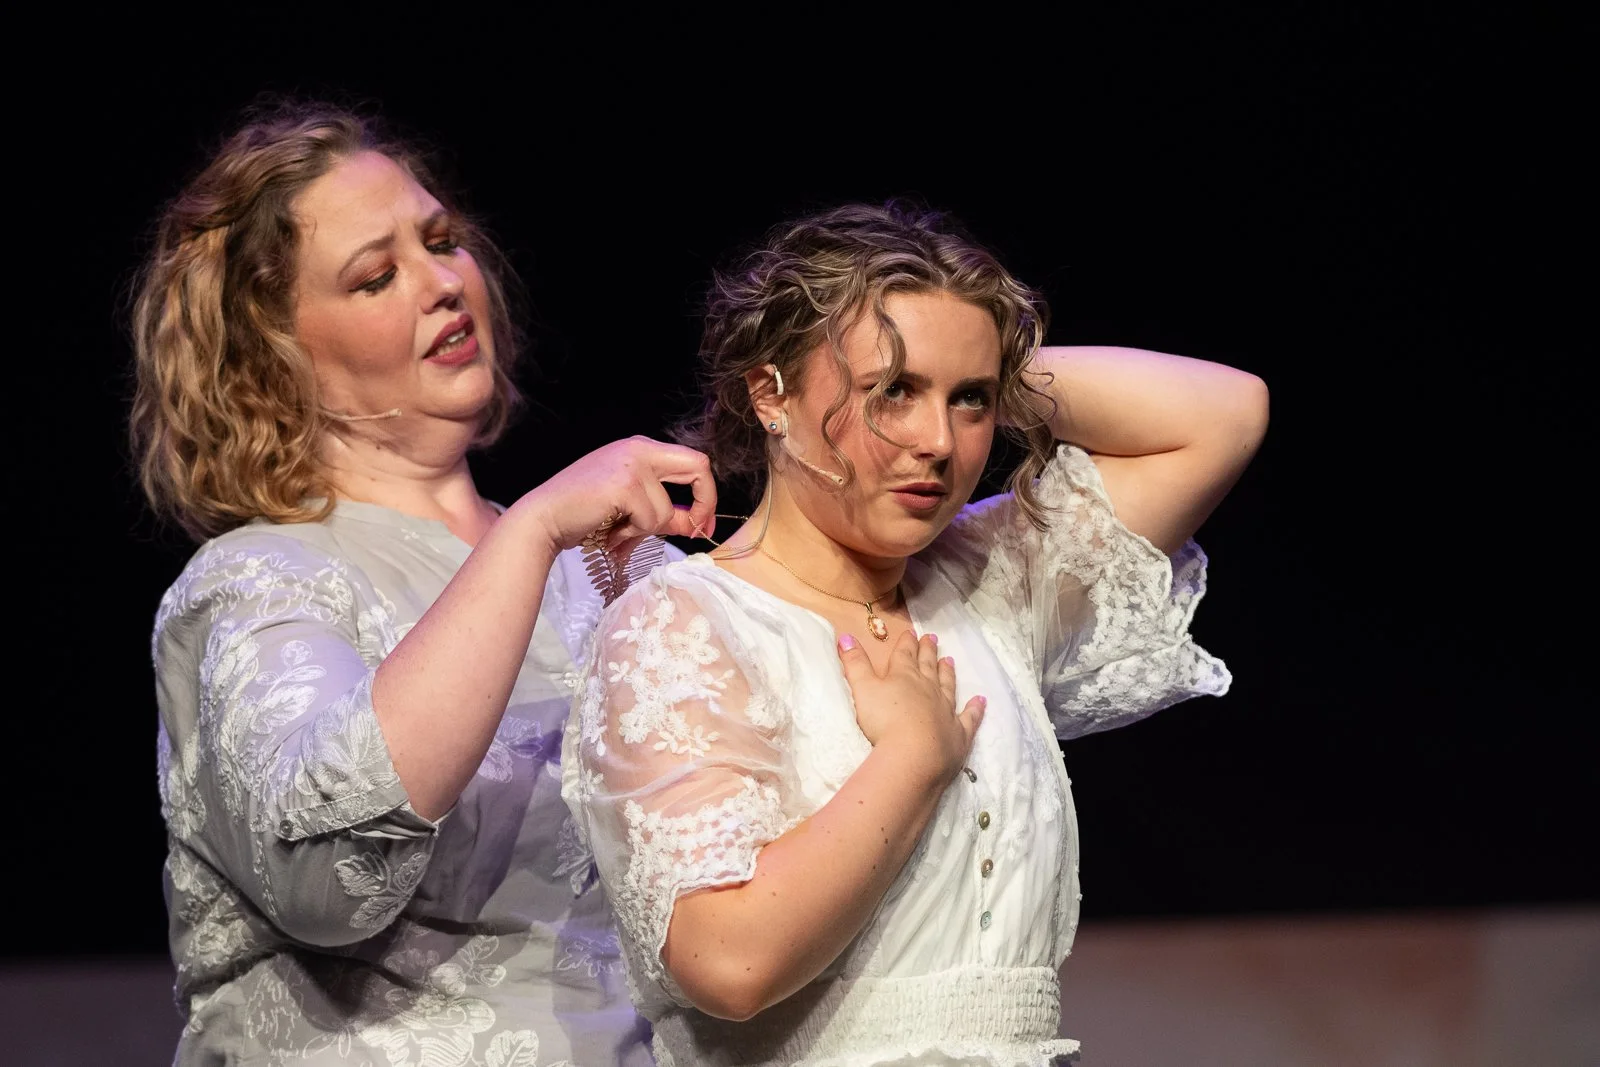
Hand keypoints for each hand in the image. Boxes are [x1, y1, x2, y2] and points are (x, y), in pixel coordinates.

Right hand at [514, 436, 715, 556]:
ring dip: (644, 531)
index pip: (692, 461)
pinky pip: (650, 519)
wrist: (543, 519)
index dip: (705, 494)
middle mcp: (639, 448)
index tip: (703, 523)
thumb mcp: (630, 510)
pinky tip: (609, 531)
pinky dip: (632, 533)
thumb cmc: (581, 515)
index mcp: (640, 449)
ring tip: (616, 531)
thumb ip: (662, 513)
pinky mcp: (625, 483)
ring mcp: (632, 463)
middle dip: (703, 504)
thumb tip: (695, 525)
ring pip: (666, 509)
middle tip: (696, 531)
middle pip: (698, 466)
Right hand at [837, 630, 984, 785]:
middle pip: (928, 666)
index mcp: (904, 677)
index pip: (905, 655)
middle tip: (933, 638)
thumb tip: (846, 636)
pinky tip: (981, 701)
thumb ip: (854, 663)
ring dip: (948, 673)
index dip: (907, 643)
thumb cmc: (883, 722)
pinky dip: (976, 709)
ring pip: (948, 686)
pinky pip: (970, 717)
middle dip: (929, 652)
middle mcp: (928, 689)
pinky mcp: (959, 733)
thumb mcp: (862, 689)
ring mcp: (946, 710)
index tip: (911, 633)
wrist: (913, 756)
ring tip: (950, 661)